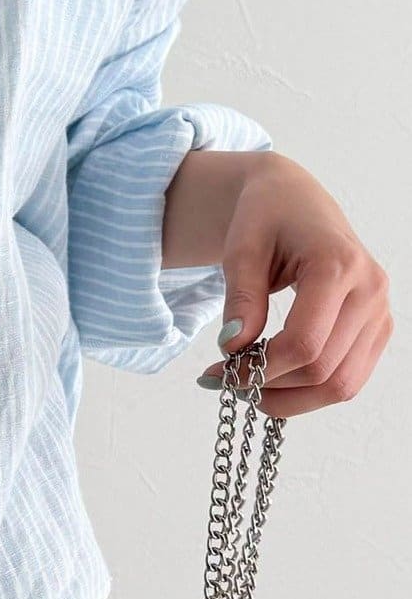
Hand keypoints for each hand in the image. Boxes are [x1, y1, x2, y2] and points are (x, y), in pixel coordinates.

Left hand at [195, 154, 392, 416]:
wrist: (294, 199)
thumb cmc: (264, 217)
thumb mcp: (241, 249)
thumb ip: (241, 298)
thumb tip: (233, 349)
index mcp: (339, 265)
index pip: (304, 343)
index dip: (260, 369)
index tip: (217, 372)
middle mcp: (371, 291)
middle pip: (325, 370)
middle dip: (271, 387)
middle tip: (225, 382)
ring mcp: (381, 312)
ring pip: (343, 385)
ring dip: (292, 399)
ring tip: (247, 386)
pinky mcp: (378, 327)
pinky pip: (350, 377)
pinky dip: (311, 390)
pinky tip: (275, 380)